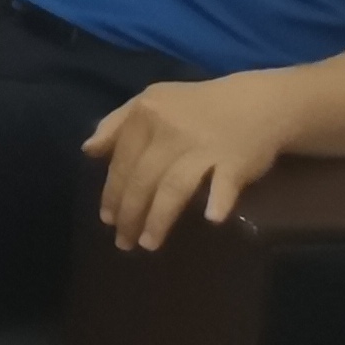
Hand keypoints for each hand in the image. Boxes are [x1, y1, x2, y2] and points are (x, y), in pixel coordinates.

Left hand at [85, 73, 294, 250]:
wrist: (256, 102)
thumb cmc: (197, 106)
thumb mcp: (152, 101)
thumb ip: (116, 124)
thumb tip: (88, 151)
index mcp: (146, 113)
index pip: (122, 159)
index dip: (112, 192)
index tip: (107, 220)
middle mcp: (170, 129)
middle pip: (143, 178)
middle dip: (129, 213)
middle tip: (123, 242)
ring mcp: (203, 146)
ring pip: (174, 186)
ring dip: (159, 218)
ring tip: (148, 243)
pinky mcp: (235, 160)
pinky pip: (224, 183)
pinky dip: (218, 201)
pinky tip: (211, 219)